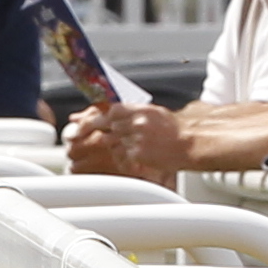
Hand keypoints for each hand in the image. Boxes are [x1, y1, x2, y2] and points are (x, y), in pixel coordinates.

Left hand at [64, 101, 183, 177]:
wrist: (192, 142)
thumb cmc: (176, 130)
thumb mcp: (153, 114)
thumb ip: (131, 114)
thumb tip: (111, 114)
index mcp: (138, 109)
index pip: (107, 110)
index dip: (89, 116)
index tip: (77, 121)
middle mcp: (134, 121)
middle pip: (104, 125)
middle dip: (88, 131)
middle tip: (75, 136)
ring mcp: (135, 138)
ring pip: (112, 143)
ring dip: (112, 146)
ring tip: (125, 148)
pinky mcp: (138, 153)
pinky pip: (122, 157)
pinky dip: (124, 158)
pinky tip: (134, 158)